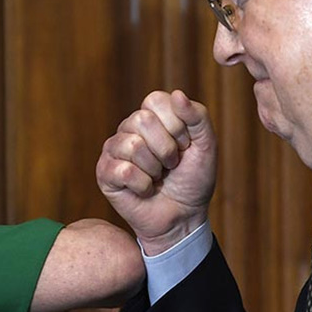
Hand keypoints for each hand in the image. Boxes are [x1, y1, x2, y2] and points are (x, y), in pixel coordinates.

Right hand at [96, 90, 215, 253]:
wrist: (184, 217)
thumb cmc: (193, 180)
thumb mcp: (206, 145)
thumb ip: (198, 117)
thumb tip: (178, 94)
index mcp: (151, 115)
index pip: (156, 101)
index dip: (176, 126)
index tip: (185, 145)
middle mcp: (128, 128)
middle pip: (142, 120)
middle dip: (166, 148)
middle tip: (171, 164)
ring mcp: (113, 150)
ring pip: (132, 145)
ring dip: (155, 169)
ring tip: (157, 177)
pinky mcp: (105, 173)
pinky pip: (124, 171)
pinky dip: (143, 185)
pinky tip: (145, 190)